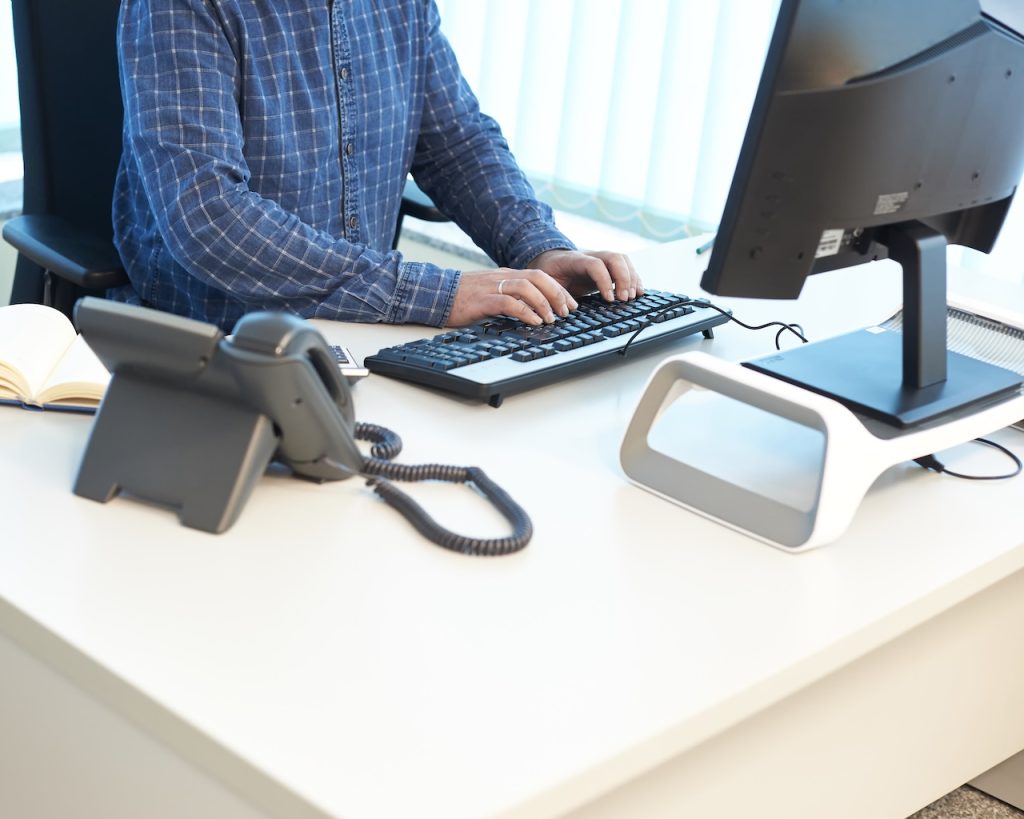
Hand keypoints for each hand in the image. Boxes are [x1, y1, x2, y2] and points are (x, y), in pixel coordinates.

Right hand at [448, 267, 578, 326]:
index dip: (558, 289)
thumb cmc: (462, 299)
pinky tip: (533, 322)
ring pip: (526, 287)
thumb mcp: (490, 294)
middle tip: (567, 312)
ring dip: (544, 303)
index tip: (570, 304)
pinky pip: (508, 302)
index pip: (539, 276)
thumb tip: (532, 312)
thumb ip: (510, 298)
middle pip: (538, 277)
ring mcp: (491, 287)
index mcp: (505, 275)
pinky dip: (525, 312)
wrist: (435, 295)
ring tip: (552, 319)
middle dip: (556, 294)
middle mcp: (501, 277)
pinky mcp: (482, 300)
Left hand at [528, 249, 642, 302]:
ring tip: (632, 297)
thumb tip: (568, 309)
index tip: (610, 299)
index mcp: (574, 260)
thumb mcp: (546, 282)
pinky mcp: (608, 267)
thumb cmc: (548, 274)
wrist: (549, 260)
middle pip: (615, 258)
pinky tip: (638, 292)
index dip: (605, 281)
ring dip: (631, 278)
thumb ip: (555, 292)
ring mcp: (601, 259)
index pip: (595, 265)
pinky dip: (634, 278)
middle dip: (624, 278)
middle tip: (624, 299)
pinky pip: (626, 267)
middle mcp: (591, 255)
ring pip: (623, 260)